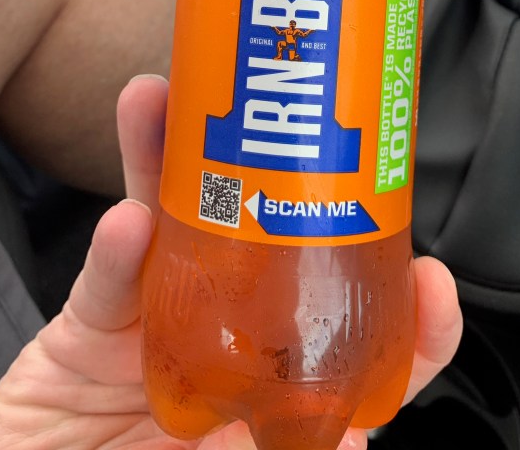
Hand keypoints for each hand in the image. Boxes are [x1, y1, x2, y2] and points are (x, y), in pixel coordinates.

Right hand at [0, 75, 462, 449]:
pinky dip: (116, 252)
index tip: (431, 274)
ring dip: (169, 158)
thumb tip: (344, 444)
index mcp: (274, 381)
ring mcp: (156, 318)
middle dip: (269, 168)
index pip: (356, 343)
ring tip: (169, 103)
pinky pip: (105, 285)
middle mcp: (226, 331)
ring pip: (173, 222)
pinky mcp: (89, 329)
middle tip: (289, 113)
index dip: (402, 312)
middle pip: (260, 238)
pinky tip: (126, 223)